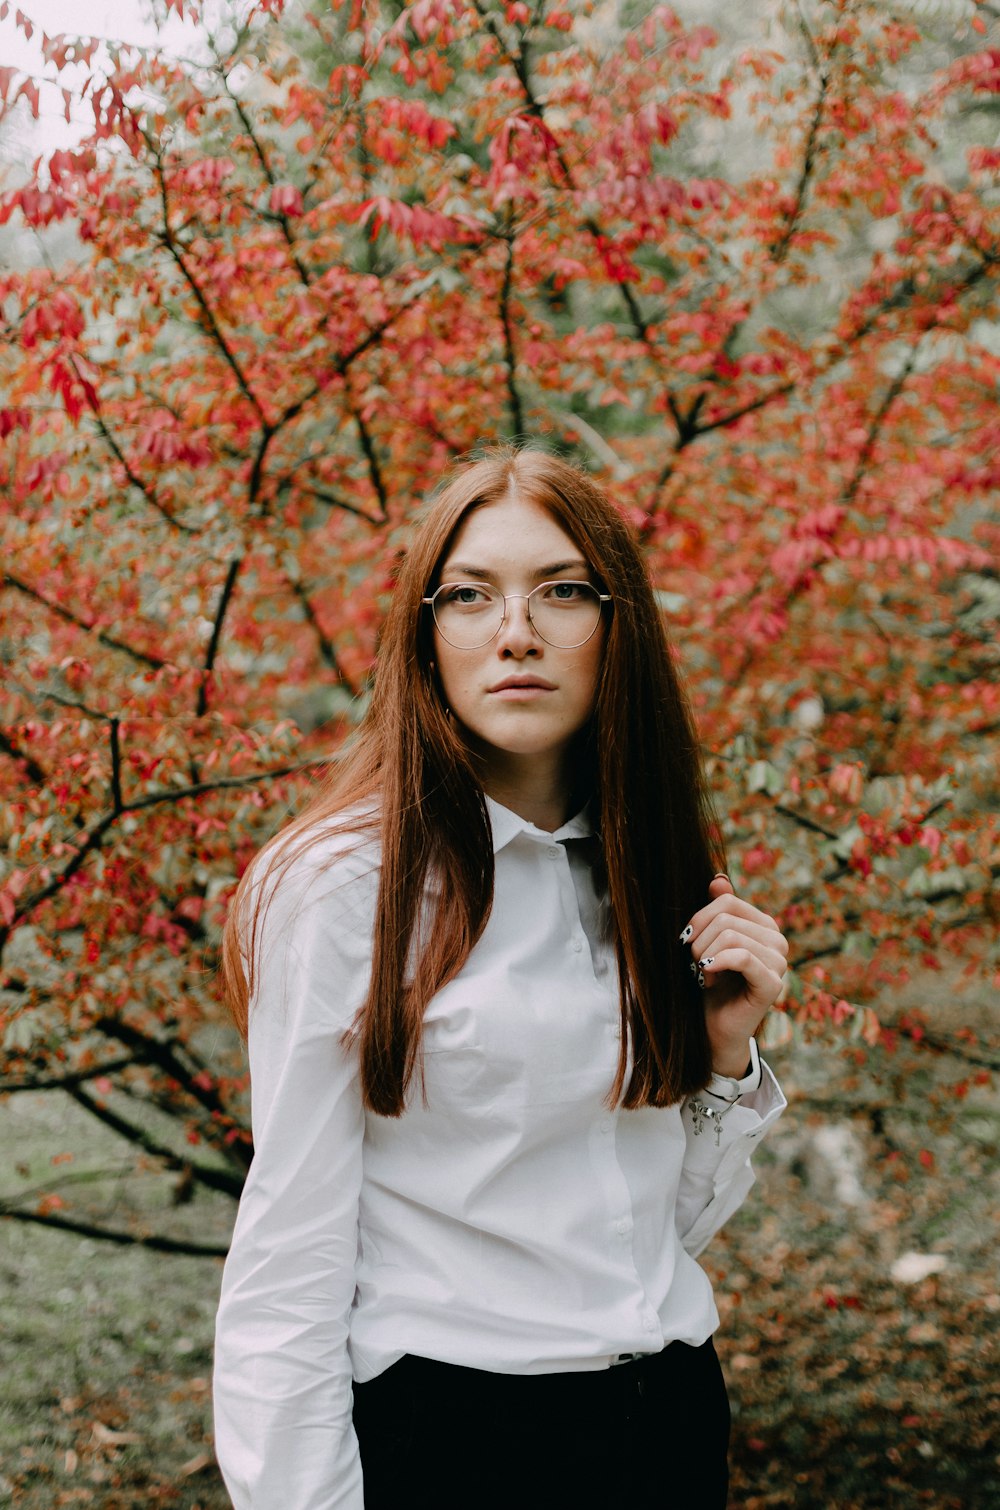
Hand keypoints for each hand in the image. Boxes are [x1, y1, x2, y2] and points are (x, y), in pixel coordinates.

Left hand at [681, 875, 788, 1078]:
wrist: (711, 1027)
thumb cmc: (708, 982)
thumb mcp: (708, 941)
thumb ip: (717, 910)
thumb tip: (719, 878)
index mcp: (764, 926)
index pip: (726, 902)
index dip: (699, 919)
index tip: (688, 943)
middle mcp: (777, 941)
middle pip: (726, 918)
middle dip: (699, 941)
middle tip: (694, 964)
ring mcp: (779, 963)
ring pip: (730, 936)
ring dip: (704, 956)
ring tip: (702, 974)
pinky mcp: (772, 985)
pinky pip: (742, 957)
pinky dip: (716, 964)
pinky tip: (708, 978)